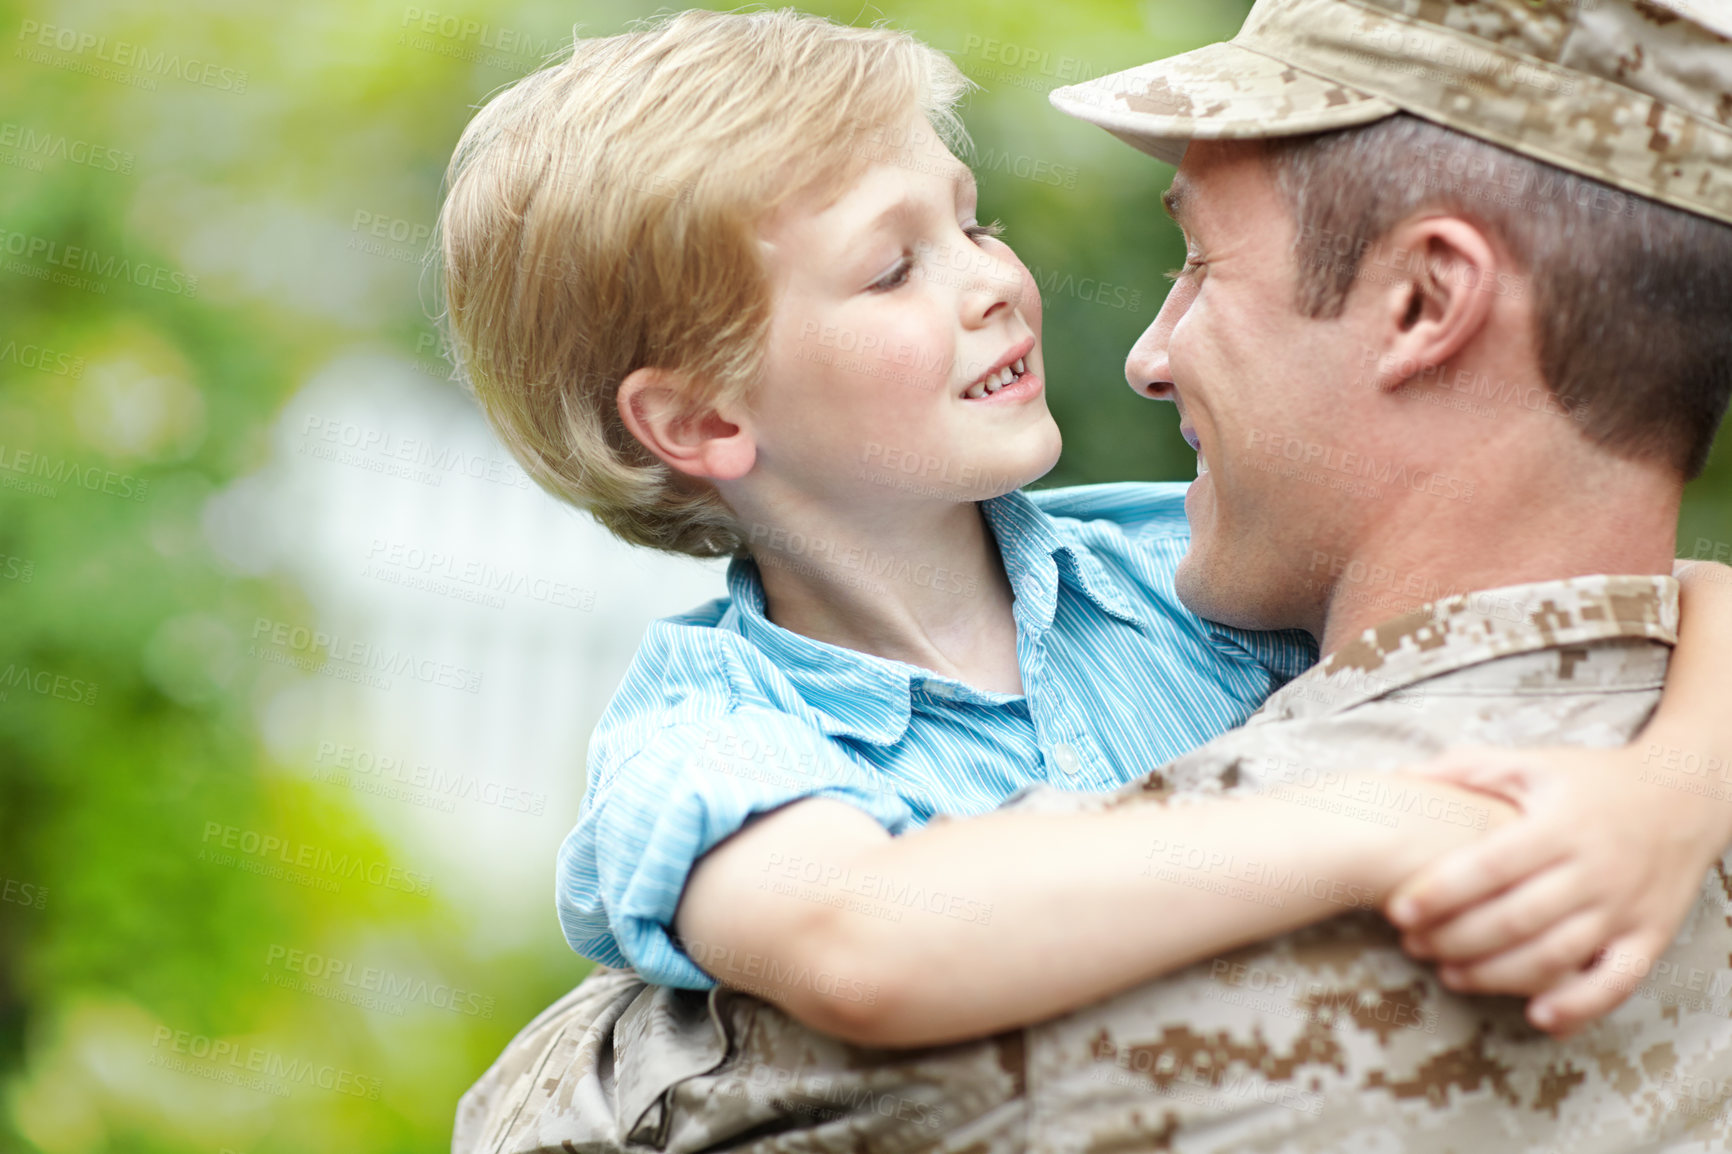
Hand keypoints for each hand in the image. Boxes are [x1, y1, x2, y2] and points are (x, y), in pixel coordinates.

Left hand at [1384, 744, 1729, 1036]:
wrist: (1687, 796)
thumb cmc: (1595, 782)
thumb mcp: (1535, 764)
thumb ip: (1468, 769)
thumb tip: (1402, 776)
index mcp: (1560, 826)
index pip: (1492, 865)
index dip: (1442, 890)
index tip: (1398, 909)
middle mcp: (1594, 870)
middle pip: (1516, 919)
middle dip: (1456, 939)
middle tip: (1412, 946)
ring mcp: (1624, 908)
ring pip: (1556, 956)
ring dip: (1498, 975)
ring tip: (1449, 975)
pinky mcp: (1650, 936)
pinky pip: (1616, 982)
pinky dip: (1579, 1006)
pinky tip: (1539, 1016)